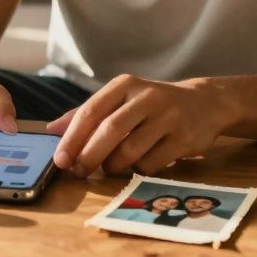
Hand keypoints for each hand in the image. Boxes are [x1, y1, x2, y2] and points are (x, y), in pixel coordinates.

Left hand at [46, 74, 233, 177]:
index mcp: (125, 84)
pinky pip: (151, 164)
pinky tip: (136, 166)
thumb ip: (87, 113)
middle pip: (110, 131)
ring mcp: (168, 117)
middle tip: (77, 172)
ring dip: (112, 167)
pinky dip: (137, 171)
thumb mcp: (121, 98)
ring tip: (108, 168)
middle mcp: (147, 97)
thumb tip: (51, 130)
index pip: (91, 111)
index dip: (73, 137)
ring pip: (130, 151)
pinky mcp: (184, 139)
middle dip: (89, 156)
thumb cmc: (152, 103)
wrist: (205, 103)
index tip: (60, 159)